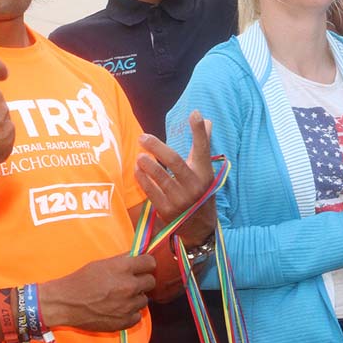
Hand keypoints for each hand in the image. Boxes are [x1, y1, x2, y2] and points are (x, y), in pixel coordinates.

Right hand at [38, 253, 156, 332]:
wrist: (65, 304)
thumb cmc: (81, 281)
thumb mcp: (102, 264)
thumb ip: (123, 260)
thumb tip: (138, 255)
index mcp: (123, 268)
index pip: (150, 262)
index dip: (146, 264)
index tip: (142, 267)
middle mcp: (129, 286)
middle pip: (151, 281)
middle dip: (142, 280)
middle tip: (131, 282)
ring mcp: (127, 306)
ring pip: (144, 300)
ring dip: (136, 298)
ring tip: (121, 297)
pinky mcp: (123, 322)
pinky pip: (137, 316)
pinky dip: (130, 313)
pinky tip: (119, 309)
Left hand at [135, 111, 216, 244]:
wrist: (200, 228)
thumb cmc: (201, 192)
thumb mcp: (205, 172)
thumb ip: (202, 146)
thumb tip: (205, 120)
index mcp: (204, 173)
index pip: (203, 148)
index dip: (199, 131)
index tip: (195, 113)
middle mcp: (194, 186)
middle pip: (175, 161)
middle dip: (157, 147)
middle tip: (142, 137)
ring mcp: (180, 199)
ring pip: (160, 177)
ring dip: (147, 164)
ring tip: (139, 155)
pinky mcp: (167, 211)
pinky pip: (151, 191)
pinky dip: (142, 179)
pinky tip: (137, 170)